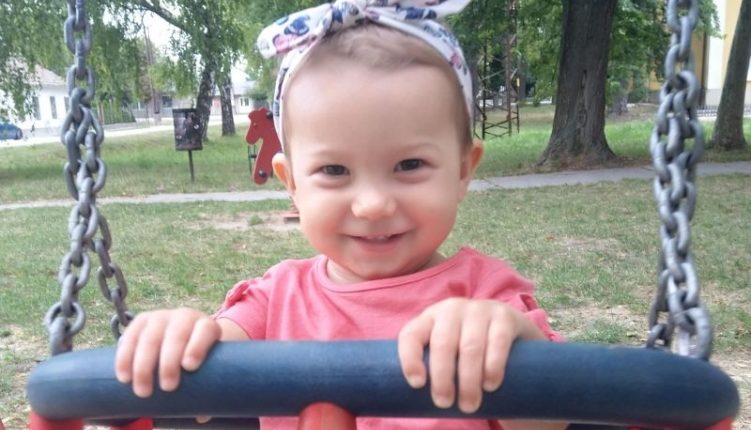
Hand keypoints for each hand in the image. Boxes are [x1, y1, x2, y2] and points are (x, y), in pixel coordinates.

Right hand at [115, 307, 221, 397]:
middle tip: (167, 388)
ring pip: (150, 337)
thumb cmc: (199, 360)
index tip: (189, 367)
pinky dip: (125, 357)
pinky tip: (124, 377)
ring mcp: (161, 317)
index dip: (197, 346)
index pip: (205, 331)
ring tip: (143, 392)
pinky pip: (130, 336)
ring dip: (144, 365)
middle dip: (169, 362)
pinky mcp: (141, 321)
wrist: (182, 336)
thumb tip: (201, 416)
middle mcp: (185, 317)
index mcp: (207, 327)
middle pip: (176, 335)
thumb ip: (207, 390)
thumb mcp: (208, 369)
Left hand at [398, 298, 545, 413]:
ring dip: (468, 380)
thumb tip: (412, 403)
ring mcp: (479, 310)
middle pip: (442, 343)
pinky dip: (493, 366)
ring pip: (470, 347)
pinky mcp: (504, 316)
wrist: (508, 328)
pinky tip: (490, 384)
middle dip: (442, 377)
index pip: (411, 335)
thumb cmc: (465, 348)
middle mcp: (452, 309)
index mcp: (430, 318)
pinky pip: (498, 341)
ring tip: (469, 405)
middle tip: (444, 403)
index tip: (417, 385)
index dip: (410, 359)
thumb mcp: (445, 349)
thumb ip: (431, 365)